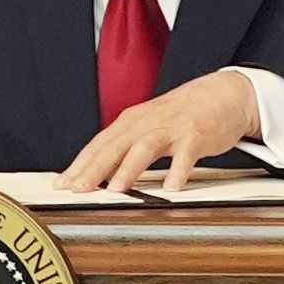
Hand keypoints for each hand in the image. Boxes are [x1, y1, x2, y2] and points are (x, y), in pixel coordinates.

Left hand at [68, 65, 271, 194]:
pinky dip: (178, 170)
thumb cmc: (182, 115)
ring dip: (128, 169)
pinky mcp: (196, 135)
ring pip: (144, 148)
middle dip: (93, 169)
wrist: (222, 93)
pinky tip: (172, 187)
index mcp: (131, 122)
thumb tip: (100, 175)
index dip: (79, 165)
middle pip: (114, 146)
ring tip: (116, 189)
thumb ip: (126, 149)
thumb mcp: (148, 127)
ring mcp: (171, 128)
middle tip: (77, 190)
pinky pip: (186, 155)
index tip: (62, 185)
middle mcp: (146, 123)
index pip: (98, 145)